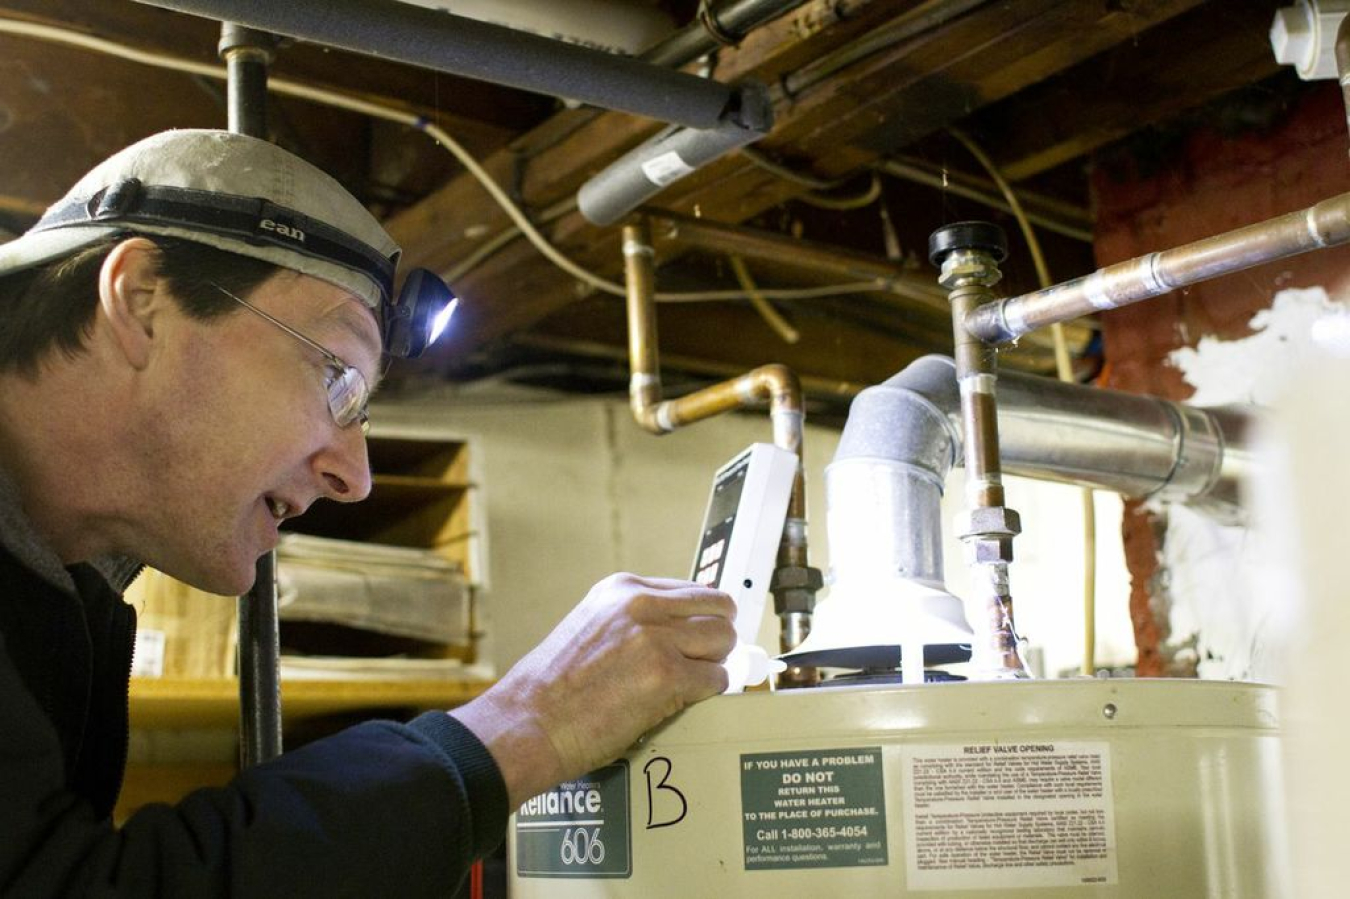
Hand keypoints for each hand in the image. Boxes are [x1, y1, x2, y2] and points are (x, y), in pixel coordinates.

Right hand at [451, 573, 734, 807]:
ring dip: (714, 665)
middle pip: (719, 611)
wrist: (528, 722)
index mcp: (623, 589)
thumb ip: (634, 620)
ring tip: (687, 685)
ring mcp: (656, 638)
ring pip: (724, 641)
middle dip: (716, 640)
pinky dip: (705, 694)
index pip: (695, 591)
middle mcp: (642, 604)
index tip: (700, 640)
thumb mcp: (591, 626)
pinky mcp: (667, 676)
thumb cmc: (553, 687)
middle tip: (700, 664)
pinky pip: (716, 679)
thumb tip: (683, 629)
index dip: (701, 620)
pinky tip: (678, 703)